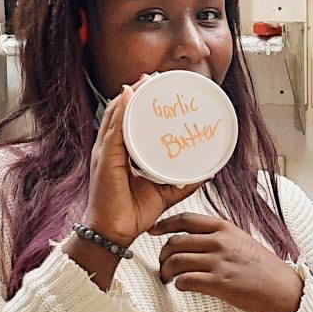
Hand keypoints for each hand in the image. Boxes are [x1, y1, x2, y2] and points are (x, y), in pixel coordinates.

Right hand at [84, 77, 201, 245]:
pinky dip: (121, 112)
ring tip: (145, 81)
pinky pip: (112, 130)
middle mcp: (110, 149)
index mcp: (121, 154)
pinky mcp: (105, 160)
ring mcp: (105, 153)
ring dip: (131, 95)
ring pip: (116, 115)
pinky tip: (129, 96)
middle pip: (121, 112)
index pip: (127, 121)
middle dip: (136, 92)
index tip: (156, 87)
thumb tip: (208, 171)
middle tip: (154, 78)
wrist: (116, 233)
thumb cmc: (133, 213)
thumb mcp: (165, 192)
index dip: (139, 102)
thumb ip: (183, 181)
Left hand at [151, 212, 303, 311]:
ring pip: (176, 261)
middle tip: (163, 264)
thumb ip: (220, 236)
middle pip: (176, 242)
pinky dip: (179, 284)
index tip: (154, 231)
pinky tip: (182, 286)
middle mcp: (220, 242)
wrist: (282, 288)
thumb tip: (195, 239)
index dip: (164, 224)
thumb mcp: (242, 241)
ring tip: (167, 278)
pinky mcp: (219, 283)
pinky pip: (186, 281)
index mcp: (225, 228)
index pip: (186, 220)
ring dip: (166, 271)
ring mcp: (219, 262)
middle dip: (163, 254)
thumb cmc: (263, 267)